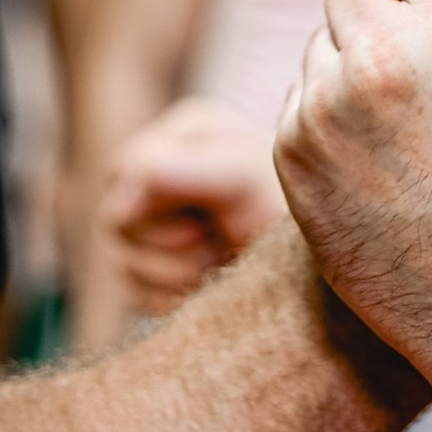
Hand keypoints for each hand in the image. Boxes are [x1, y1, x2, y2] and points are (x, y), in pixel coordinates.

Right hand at [102, 98, 286, 316]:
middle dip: (169, 243)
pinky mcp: (152, 266)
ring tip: (219, 260)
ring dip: (176, 273)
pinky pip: (135, 294)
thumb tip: (122, 198)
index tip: (200, 226)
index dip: (152, 206)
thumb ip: (185, 174)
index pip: (126, 171)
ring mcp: (151, 220)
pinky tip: (208, 283)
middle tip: (214, 241)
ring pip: (123, 263)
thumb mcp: (242, 178)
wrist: (314, 261)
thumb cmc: (282, 205)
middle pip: (117, 221)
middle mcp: (160, 172)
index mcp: (182, 133)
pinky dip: (172, 297)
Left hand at [275, 0, 431, 394]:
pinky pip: (303, 94)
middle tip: (411, 43)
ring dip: (353, 56)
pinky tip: (372, 150)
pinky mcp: (294, 150)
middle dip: (385, 4)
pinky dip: (330, 111)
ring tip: (396, 103)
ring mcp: (328, 106)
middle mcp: (383, 59)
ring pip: (326, 37)